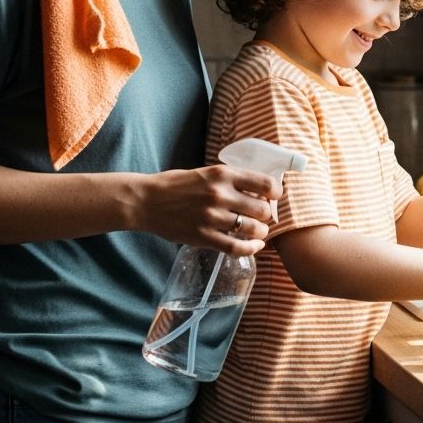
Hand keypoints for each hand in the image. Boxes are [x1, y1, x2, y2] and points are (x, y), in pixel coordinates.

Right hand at [140, 165, 282, 255]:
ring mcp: (212, 217)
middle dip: (267, 215)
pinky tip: (254, 247)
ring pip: (252, 229)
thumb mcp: (205, 173)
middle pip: (262, 209)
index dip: (276, 192)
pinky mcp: (203, 236)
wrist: (146, 201)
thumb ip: (229, 181)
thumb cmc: (175, 185)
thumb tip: (257, 190)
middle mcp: (219, 194)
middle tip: (263, 217)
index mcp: (222, 174)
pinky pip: (236, 247)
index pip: (264, 183)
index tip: (275, 196)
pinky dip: (250, 249)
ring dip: (260, 233)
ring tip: (258, 232)